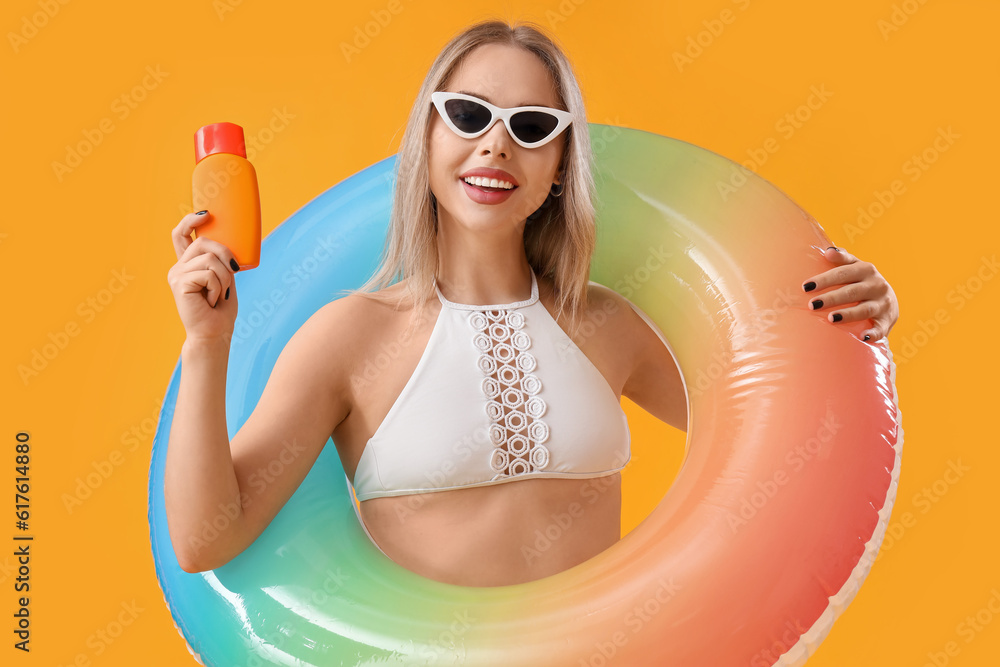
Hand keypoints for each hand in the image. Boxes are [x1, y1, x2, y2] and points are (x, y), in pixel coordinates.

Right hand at [167, 210, 239, 342]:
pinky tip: (211, 301)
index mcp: (188, 264)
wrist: (215, 333)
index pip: (182, 234)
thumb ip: (221, 259)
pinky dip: (218, 288)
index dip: (191, 220)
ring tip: (218, 295)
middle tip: (233, 273)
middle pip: (204, 242)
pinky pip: (209, 274)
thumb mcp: (226, 277)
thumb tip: (228, 241)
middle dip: (226, 255)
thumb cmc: (221, 308)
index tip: (206, 215)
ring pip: (210, 259)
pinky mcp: (179, 283)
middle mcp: (179, 267)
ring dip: (224, 279)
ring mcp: (176, 274)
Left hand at [800, 246, 897, 342]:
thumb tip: (828, 251)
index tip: (806, 286)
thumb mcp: (854, 267)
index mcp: (866, 269)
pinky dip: (873, 333)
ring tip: (831, 319)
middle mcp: (876, 285)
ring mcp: (883, 303)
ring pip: (864, 309)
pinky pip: (880, 328)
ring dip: (848, 314)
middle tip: (812, 305)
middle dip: (831, 298)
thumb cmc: (861, 282)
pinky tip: (863, 337)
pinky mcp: (887, 320)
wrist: (888, 301)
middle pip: (851, 291)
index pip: (843, 273)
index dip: (825, 279)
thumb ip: (842, 258)